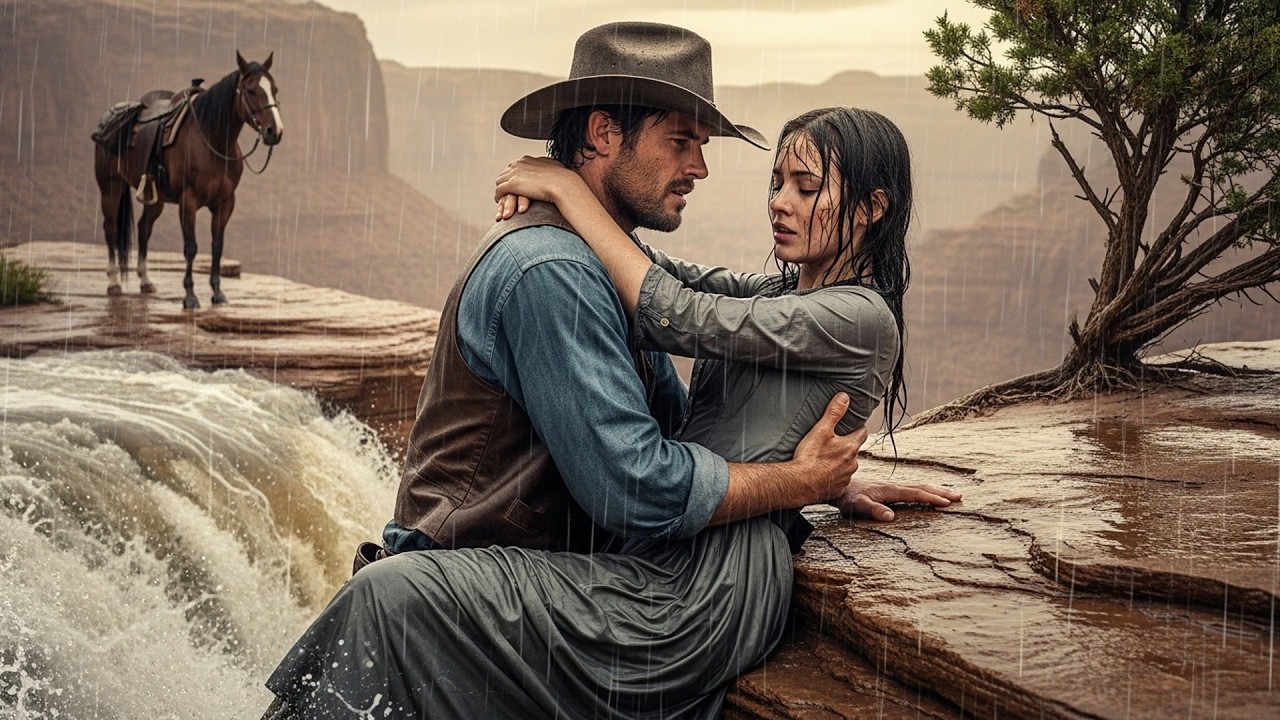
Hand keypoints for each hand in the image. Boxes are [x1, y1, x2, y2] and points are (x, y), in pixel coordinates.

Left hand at [494, 156, 580, 220]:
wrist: (562, 185)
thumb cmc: (562, 179)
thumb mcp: (553, 167)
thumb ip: (547, 167)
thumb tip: (551, 169)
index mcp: (527, 159)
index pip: (513, 166)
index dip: (513, 176)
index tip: (515, 184)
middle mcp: (518, 164)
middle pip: (504, 173)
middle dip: (505, 182)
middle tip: (506, 192)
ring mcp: (514, 174)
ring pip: (500, 182)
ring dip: (501, 190)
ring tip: (502, 199)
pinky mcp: (512, 184)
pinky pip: (499, 191)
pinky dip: (498, 197)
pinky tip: (500, 202)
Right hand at [790, 393, 867, 503]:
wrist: (800, 483)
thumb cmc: (810, 457)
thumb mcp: (821, 430)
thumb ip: (834, 412)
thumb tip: (844, 397)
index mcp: (850, 447)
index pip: (862, 433)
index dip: (857, 428)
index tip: (852, 426)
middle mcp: (852, 463)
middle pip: (854, 451)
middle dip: (846, 446)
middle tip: (833, 443)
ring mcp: (846, 478)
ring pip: (847, 467)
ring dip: (840, 463)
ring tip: (825, 460)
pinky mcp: (838, 490)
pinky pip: (839, 481)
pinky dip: (833, 477)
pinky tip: (822, 474)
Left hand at [832, 480, 962, 521]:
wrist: (838, 487)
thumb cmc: (847, 497)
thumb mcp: (857, 505)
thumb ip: (872, 509)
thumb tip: (890, 517)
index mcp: (889, 490)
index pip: (914, 493)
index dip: (930, 498)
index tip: (946, 502)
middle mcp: (893, 487)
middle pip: (921, 487)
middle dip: (940, 491)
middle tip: (959, 496)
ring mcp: (892, 487)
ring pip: (918, 487)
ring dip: (936, 490)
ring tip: (952, 494)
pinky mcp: (890, 490)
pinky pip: (912, 490)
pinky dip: (925, 491)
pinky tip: (930, 494)